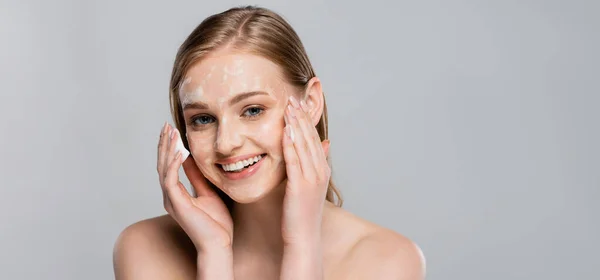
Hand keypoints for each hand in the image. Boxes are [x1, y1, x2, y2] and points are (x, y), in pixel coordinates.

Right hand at [157, 123, 232, 251]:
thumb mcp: (208, 192)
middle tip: (166, 125)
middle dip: (164, 144)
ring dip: (166, 149)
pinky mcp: (176, 204)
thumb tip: (192, 159)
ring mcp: (171, 200)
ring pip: (163, 169)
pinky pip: (170, 180)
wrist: (219, 243)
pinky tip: (178, 151)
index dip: (169, 148)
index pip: (168, 166)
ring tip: (170, 132)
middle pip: (162, 164)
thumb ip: (197, 176)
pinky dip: (173, 164)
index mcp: (176, 194)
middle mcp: (170, 196)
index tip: (172, 131)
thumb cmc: (216, 223)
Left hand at [281, 96, 330, 245]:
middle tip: (293, 97)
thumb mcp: (309, 186)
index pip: (314, 138)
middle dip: (302, 116)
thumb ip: (312, 165)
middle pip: (310, 137)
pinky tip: (285, 131)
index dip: (306, 120)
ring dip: (296, 125)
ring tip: (289, 107)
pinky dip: (290, 144)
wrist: (303, 238)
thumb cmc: (301, 214)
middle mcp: (320, 171)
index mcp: (322, 169)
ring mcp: (312, 178)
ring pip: (304, 145)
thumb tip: (321, 144)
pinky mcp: (300, 186)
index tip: (298, 103)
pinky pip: (295, 160)